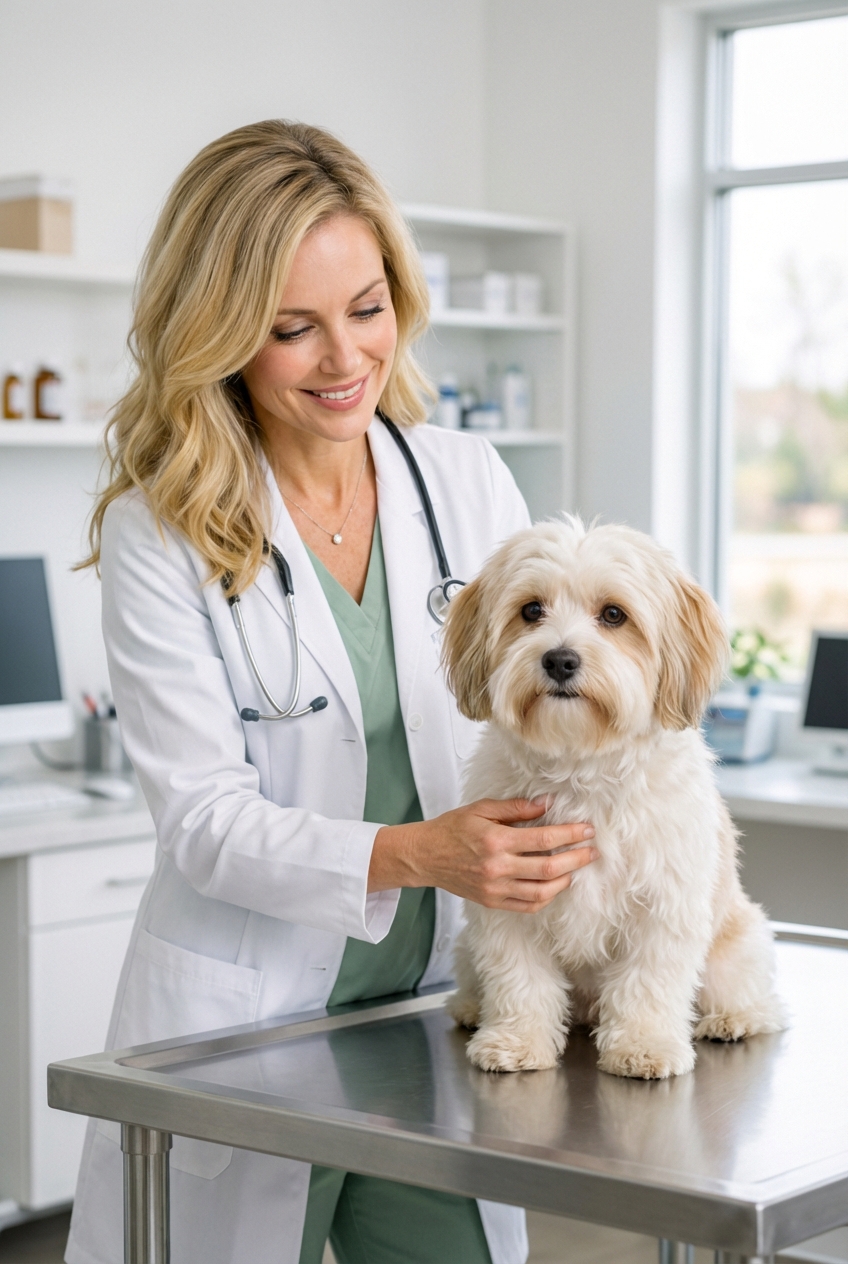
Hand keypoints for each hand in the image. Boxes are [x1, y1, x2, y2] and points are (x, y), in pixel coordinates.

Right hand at [369, 797, 596, 912]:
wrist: (424, 856)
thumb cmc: (452, 828)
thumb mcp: (482, 809)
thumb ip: (516, 808)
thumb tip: (547, 803)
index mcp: (496, 841)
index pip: (544, 838)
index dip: (570, 834)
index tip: (587, 830)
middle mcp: (497, 868)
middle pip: (548, 868)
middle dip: (576, 859)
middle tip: (592, 851)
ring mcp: (495, 889)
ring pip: (541, 892)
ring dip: (564, 881)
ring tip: (576, 868)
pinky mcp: (492, 902)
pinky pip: (527, 906)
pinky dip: (546, 897)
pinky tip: (554, 885)